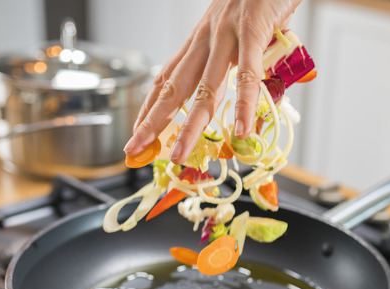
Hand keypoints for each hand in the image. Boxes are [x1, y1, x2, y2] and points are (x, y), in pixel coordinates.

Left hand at [124, 0, 301, 164]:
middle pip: (174, 90)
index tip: (138, 134)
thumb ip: (244, 63)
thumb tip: (254, 93)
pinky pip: (246, 75)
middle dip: (152, 122)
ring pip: (204, 90)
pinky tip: (241, 129)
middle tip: (135, 149)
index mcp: (199, 42)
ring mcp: (225, 38)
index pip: (166, 80)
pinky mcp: (251, 34)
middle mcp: (204, 41)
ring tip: (180, 154)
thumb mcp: (240, 32)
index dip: (150, 108)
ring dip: (190, 126)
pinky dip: (243, 104)